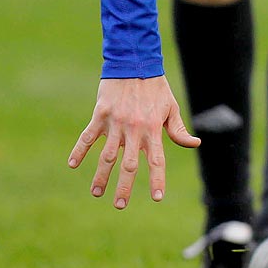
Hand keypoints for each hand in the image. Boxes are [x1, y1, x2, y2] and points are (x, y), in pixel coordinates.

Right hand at [68, 76, 198, 208]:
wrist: (135, 62)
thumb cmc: (156, 88)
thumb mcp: (171, 108)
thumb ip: (179, 130)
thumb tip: (195, 143)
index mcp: (154, 129)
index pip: (157, 160)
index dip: (157, 179)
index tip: (157, 198)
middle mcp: (135, 130)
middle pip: (129, 164)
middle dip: (124, 187)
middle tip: (120, 205)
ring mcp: (116, 123)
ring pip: (107, 155)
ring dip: (101, 176)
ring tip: (96, 193)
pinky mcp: (100, 115)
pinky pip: (88, 136)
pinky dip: (79, 150)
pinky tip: (72, 164)